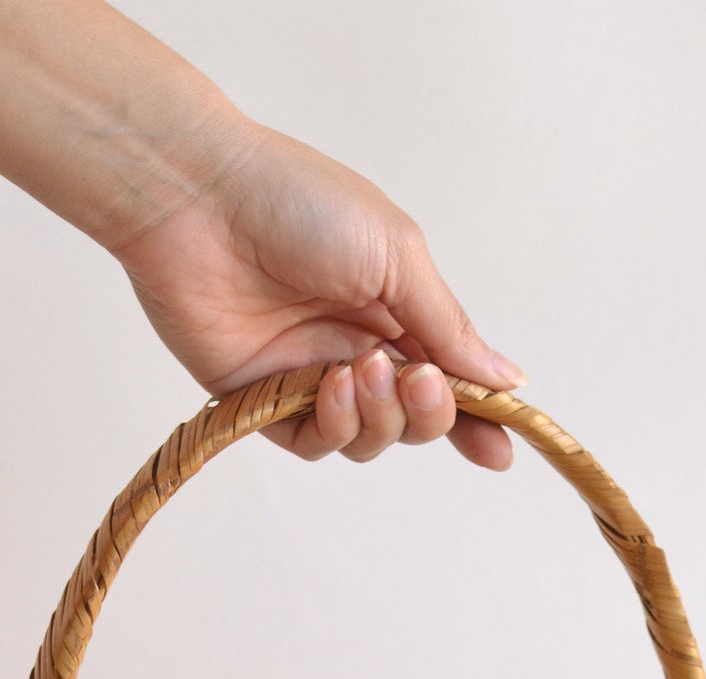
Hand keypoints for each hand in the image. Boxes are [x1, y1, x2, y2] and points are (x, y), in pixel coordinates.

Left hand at [111, 123, 527, 469]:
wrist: (198, 199)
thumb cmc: (298, 203)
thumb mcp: (397, 256)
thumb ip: (449, 327)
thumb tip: (508, 377)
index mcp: (397, 310)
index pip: (449, 380)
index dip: (478, 419)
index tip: (501, 451)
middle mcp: (356, 348)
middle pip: (415, 421)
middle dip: (429, 413)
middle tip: (418, 381)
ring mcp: (310, 377)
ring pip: (369, 440)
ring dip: (379, 416)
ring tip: (361, 369)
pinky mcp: (263, 401)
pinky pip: (316, 443)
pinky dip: (333, 424)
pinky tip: (328, 383)